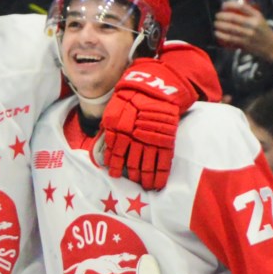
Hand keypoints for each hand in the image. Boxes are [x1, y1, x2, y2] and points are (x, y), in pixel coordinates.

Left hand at [101, 57, 196, 189]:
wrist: (155, 86)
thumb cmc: (131, 97)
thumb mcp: (113, 110)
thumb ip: (109, 130)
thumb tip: (106, 148)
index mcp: (120, 129)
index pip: (117, 153)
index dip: (116, 166)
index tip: (115, 174)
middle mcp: (135, 136)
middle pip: (132, 161)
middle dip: (132, 175)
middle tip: (133, 185)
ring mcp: (151, 138)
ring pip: (147, 164)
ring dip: (146, 178)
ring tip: (146, 187)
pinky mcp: (167, 138)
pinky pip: (164, 160)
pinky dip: (161, 173)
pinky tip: (159, 183)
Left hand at [213, 2, 272, 62]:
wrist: (271, 46)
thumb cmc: (262, 30)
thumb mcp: (259, 19)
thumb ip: (248, 14)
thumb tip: (232, 8)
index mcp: (257, 16)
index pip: (242, 7)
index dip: (230, 5)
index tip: (223, 5)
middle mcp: (253, 24)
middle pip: (233, 18)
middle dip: (221, 16)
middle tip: (217, 16)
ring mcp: (248, 34)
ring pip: (230, 29)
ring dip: (220, 26)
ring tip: (215, 24)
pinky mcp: (244, 43)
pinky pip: (230, 38)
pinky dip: (221, 35)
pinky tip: (217, 33)